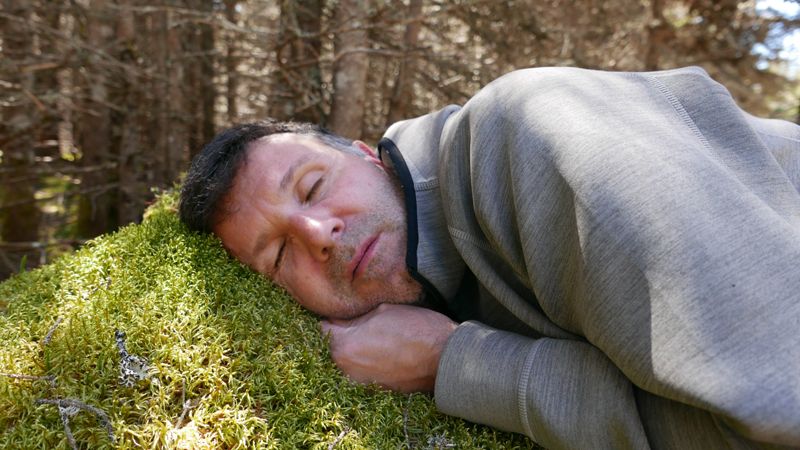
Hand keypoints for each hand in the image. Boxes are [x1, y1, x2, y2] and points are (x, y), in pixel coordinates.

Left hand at [320, 303, 457, 392]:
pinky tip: (385, 353)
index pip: (322, 328)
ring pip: (349, 361)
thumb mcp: (381, 311)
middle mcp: (346, 369)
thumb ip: (354, 318)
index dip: (334, 318)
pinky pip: (364, 372)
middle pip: (333, 347)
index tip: (342, 314)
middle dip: (343, 336)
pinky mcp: (376, 391)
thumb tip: (340, 321)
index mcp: (342, 346)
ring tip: (376, 340)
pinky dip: (370, 363)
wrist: (444, 358)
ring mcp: (360, 383)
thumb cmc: (415, 328)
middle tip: (361, 325)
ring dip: (356, 351)